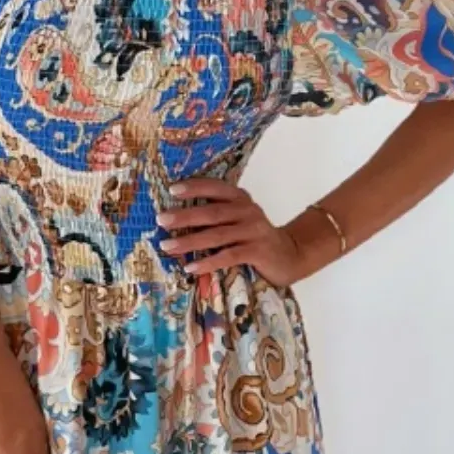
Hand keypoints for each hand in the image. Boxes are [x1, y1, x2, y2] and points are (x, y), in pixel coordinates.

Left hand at [156, 176, 307, 285]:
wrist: (291, 255)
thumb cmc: (256, 238)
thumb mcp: (241, 219)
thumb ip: (219, 214)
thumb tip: (177, 217)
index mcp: (241, 199)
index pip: (216, 187)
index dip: (194, 187)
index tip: (172, 189)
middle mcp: (248, 211)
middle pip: (212, 212)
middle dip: (184, 216)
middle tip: (161, 220)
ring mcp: (254, 231)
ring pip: (217, 235)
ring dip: (189, 241)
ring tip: (167, 246)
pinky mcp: (258, 251)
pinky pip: (228, 256)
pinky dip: (208, 262)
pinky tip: (191, 267)